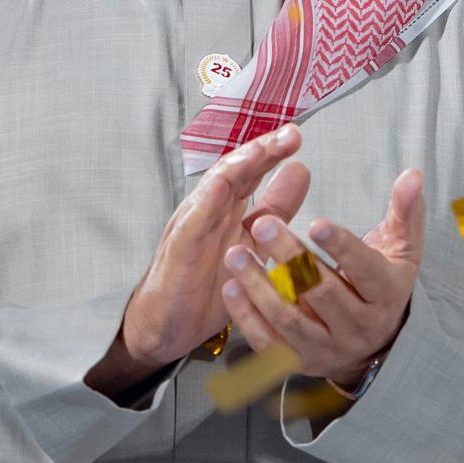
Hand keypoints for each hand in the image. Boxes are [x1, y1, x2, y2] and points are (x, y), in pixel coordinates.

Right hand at [89, 125, 308, 392]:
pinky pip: (192, 227)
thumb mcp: (251, 242)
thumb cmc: (205, 284)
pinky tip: (221, 188)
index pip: (250, 172)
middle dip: (260, 151)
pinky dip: (206, 205)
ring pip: (211, 191)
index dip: (272, 151)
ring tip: (259, 151)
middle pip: (234, 172)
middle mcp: (207, 212)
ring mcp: (190, 230)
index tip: (297, 135)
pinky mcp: (177, 255)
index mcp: (226, 208)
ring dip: (236, 168)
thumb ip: (274, 207)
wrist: (164, 328)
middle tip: (289, 135)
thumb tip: (300, 170)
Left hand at [222, 167, 426, 389]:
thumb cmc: (382, 285)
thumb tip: (412, 174)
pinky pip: (269, 342)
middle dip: (290, 257)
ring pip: (290, 318)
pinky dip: (247, 315)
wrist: (371, 345)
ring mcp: (327, 348)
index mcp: (386, 295)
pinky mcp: (299, 362)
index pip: (365, 270)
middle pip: (322, 291)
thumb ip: (404, 210)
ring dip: (260, 285)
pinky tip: (231, 287)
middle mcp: (359, 326)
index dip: (342, 247)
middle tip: (264, 224)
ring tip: (237, 253)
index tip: (317, 223)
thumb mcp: (401, 249)